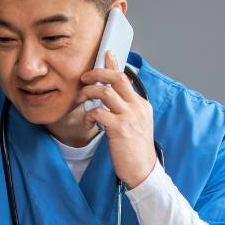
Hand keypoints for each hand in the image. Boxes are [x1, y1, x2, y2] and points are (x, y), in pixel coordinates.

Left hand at [78, 51, 156, 188]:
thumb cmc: (136, 150)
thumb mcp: (136, 125)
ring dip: (88, 93)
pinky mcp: (120, 129)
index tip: (106, 53)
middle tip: (84, 78)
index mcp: (142, 105)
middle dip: (98, 73)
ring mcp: (130, 117)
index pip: (126, 78)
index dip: (114, 64)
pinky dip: (89, 115)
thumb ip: (127, 109)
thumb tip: (111, 97)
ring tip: (81, 99)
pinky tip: (89, 121)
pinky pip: (99, 112)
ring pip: (105, 92)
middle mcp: (138, 107)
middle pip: (117, 78)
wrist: (143, 171)